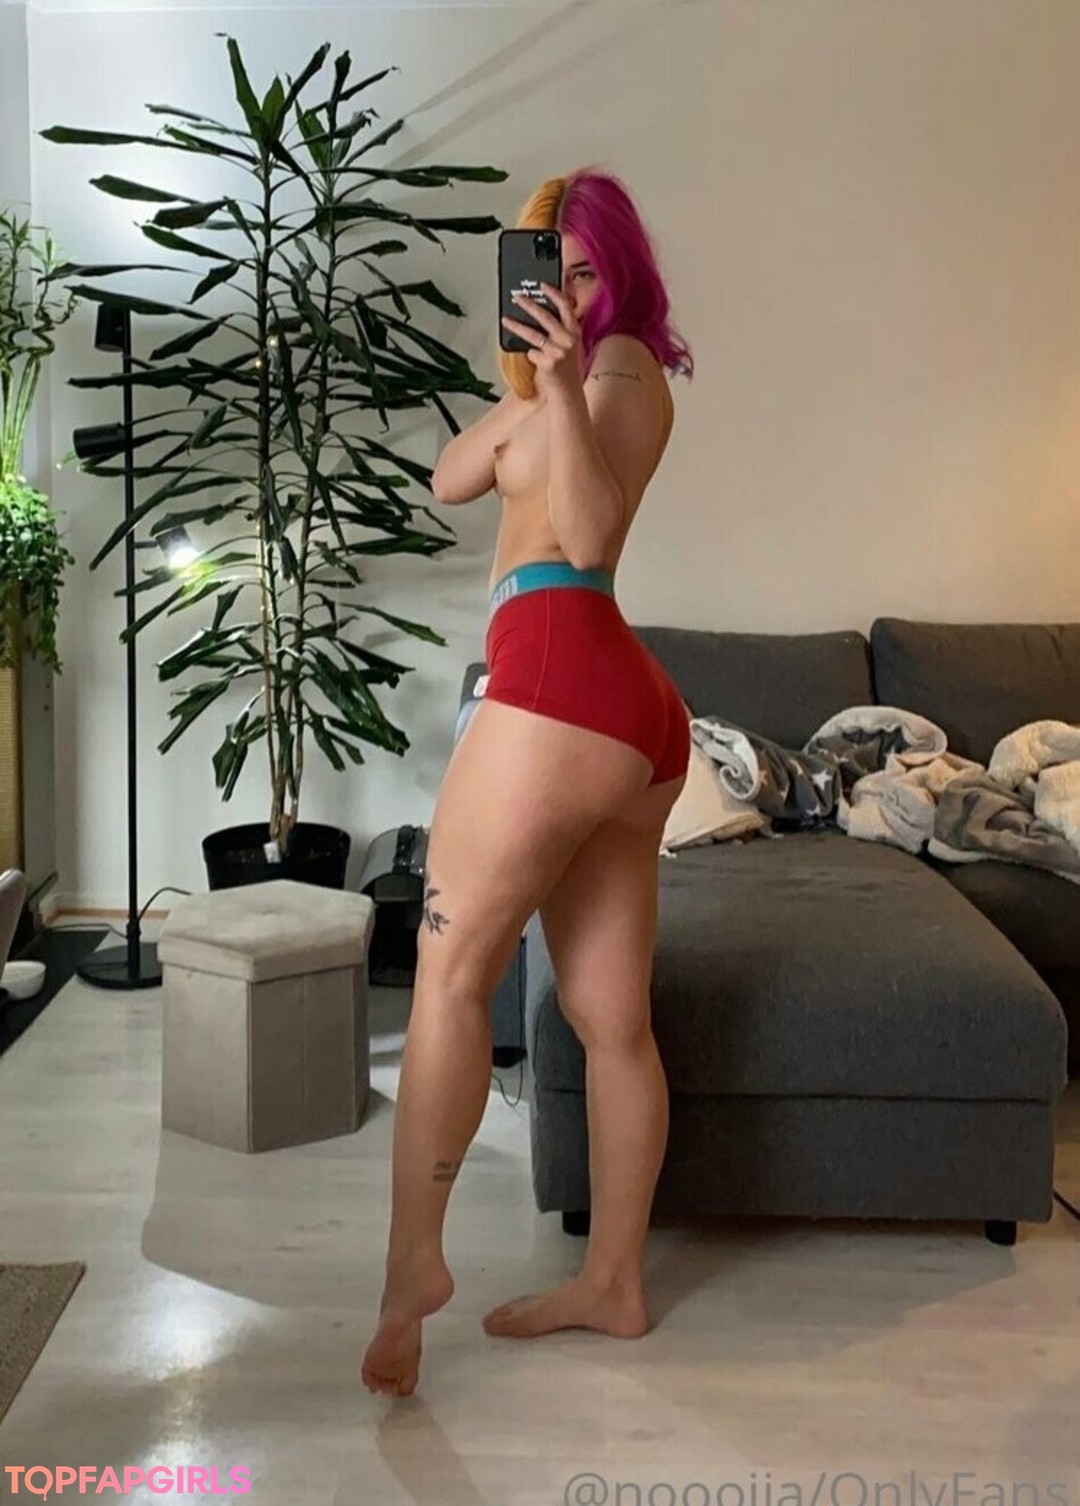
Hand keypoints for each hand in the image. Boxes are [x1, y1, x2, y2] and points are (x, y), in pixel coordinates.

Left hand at [501, 281, 582, 397]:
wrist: (567, 391)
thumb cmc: (566, 368)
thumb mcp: (570, 345)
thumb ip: (561, 329)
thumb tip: (539, 313)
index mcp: (575, 331)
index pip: (565, 306)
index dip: (553, 293)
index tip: (542, 284)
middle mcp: (568, 339)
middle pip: (545, 316)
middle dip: (528, 304)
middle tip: (517, 297)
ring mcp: (558, 351)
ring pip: (532, 334)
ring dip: (515, 326)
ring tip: (505, 320)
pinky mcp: (548, 362)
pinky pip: (531, 352)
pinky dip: (530, 355)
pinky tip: (535, 361)